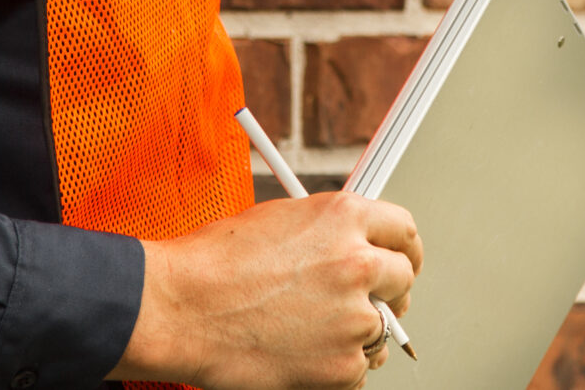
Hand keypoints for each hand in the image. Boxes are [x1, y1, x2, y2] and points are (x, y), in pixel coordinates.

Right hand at [115, 192, 420, 389]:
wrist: (180, 308)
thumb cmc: (212, 263)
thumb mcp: (280, 220)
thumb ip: (326, 232)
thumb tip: (346, 247)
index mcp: (344, 216)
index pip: (403, 230)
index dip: (403, 249)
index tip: (401, 261)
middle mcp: (357, 261)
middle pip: (402, 278)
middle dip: (387, 291)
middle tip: (364, 302)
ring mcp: (353, 316)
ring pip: (382, 329)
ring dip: (359, 332)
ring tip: (315, 332)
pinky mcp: (341, 365)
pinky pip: (359, 369)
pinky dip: (338, 368)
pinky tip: (304, 355)